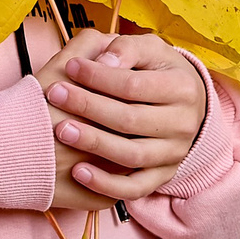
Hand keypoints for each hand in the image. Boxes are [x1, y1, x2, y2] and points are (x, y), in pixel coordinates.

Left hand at [36, 30, 207, 209]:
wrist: (181, 104)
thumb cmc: (154, 71)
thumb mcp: (148, 50)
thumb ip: (127, 49)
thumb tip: (104, 62)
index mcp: (183, 89)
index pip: (133, 85)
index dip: (98, 76)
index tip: (70, 67)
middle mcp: (184, 125)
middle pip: (130, 120)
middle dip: (88, 106)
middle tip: (55, 94)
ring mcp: (174, 154)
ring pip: (132, 156)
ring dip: (94, 144)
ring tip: (61, 130)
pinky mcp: (162, 176)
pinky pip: (135, 188)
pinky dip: (106, 184)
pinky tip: (79, 173)